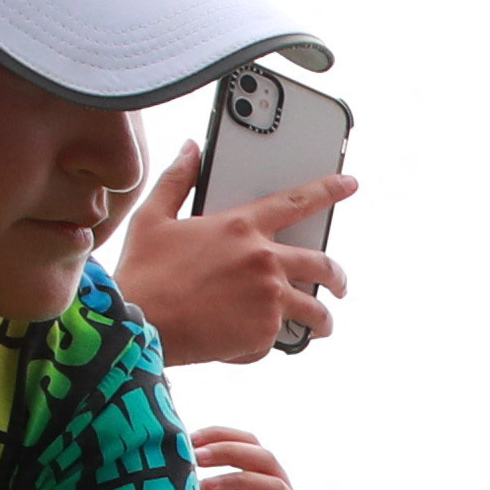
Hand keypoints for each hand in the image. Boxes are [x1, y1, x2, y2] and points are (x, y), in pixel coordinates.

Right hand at [118, 151, 352, 366]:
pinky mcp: (266, 333)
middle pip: (322, 265)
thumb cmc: (143, 272)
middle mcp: (264, 260)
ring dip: (322, 319)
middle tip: (340, 285)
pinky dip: (267, 339)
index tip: (349, 184)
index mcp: (241, 227)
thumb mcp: (153, 217)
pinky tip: (250, 340)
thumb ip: (177, 180)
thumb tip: (191, 149)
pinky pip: (278, 336)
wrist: (140, 323)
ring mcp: (270, 298)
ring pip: (315, 310)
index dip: (328, 190)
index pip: (297, 202)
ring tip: (320, 327)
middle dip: (338, 277)